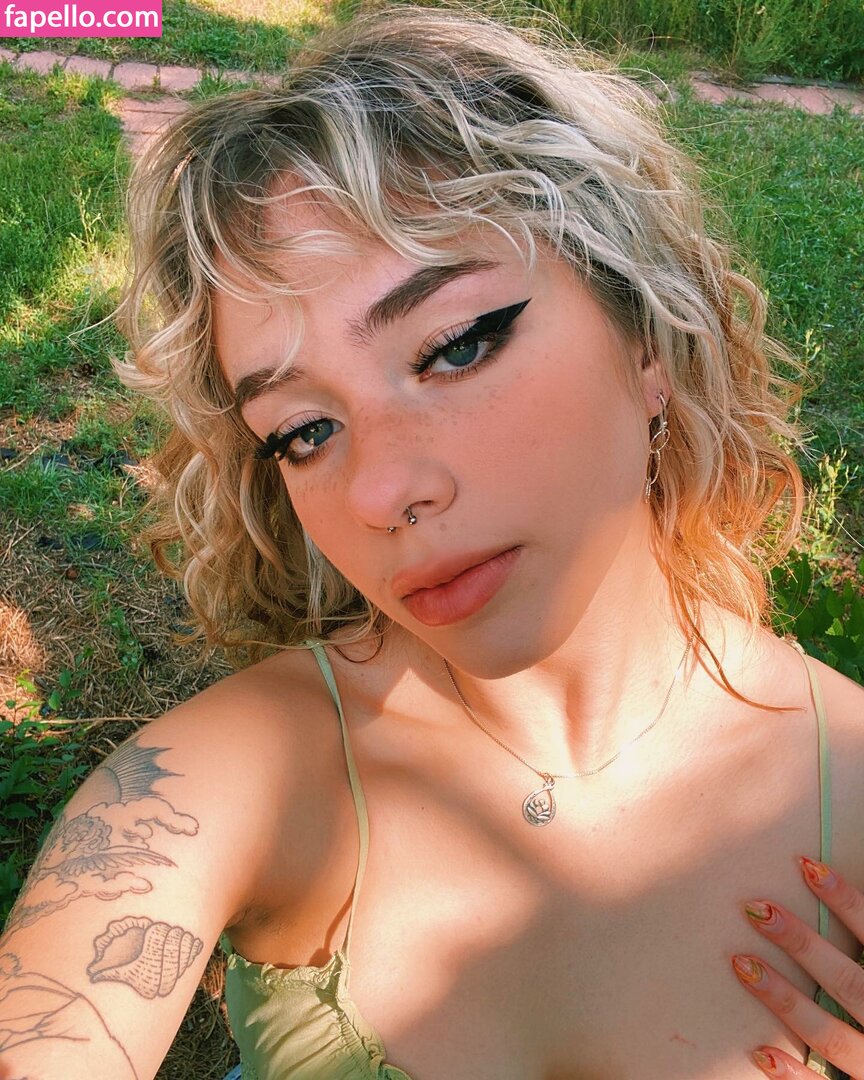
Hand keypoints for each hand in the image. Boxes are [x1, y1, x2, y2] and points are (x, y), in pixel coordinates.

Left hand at [733, 856, 863, 1077]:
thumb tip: (825, 875)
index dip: (846, 901)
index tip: (808, 866)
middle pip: (847, 984)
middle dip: (802, 944)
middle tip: (756, 909)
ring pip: (830, 1035)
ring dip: (786, 1000)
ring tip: (742, 964)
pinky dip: (794, 1074)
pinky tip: (761, 1051)